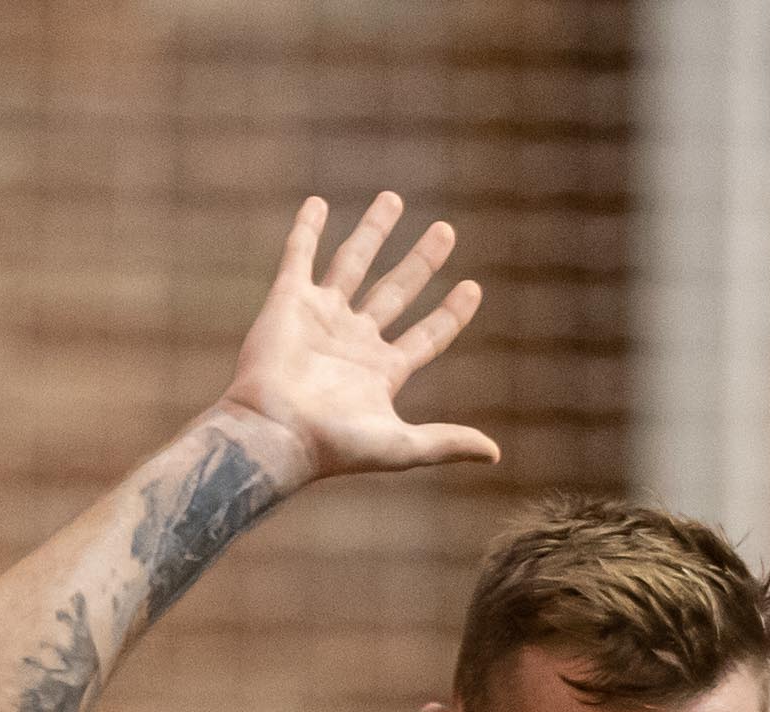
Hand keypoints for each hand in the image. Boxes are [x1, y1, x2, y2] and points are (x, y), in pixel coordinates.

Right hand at [212, 193, 497, 488]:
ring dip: (373, 231)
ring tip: (393, 198)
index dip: (450, 313)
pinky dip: (307, 229)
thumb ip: (446, 441)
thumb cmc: (333, 446)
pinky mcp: (288, 302)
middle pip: (396, 290)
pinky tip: (317, 203)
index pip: (427, 336)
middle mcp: (354, 340)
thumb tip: (495, 454)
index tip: (472, 287)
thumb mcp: (401, 447)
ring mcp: (321, 318)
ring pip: (353, 263)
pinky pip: (299, 256)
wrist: (274, 435)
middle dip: (422, 261)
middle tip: (446, 231)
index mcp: (382, 372)